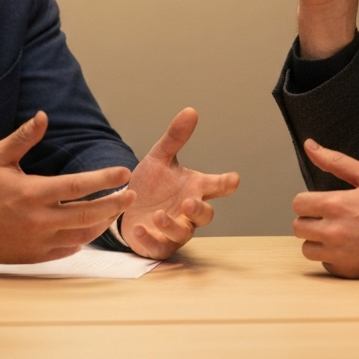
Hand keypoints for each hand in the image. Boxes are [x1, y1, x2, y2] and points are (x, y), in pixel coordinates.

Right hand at [0, 111, 134, 262]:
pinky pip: (66, 250)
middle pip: (87, 214)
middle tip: (132, 195)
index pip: (78, 186)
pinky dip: (82, 240)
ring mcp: (36, 241)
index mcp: (32, 193)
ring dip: (102, 223)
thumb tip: (44, 116)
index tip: (124, 172)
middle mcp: (38, 220)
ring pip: (81, 236)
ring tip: (115, 211)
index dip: (104, 179)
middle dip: (114, 204)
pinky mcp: (33, 256)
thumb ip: (24, 137)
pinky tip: (91, 228)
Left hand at [121, 107, 239, 258]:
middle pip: (205, 215)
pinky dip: (150, 239)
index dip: (226, 183)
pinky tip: (140, 229)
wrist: (126, 205)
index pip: (216, 186)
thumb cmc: (151, 184)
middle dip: (199, 210)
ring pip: (183, 233)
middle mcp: (188, 211)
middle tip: (187, 202)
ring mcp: (175, 230)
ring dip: (172, 225)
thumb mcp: (159, 158)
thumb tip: (190, 111)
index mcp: (194, 188)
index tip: (233, 179)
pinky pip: (159, 247)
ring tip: (157, 215)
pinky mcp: (158, 244)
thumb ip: (175, 138)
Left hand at [292, 140, 358, 278]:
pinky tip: (351, 247)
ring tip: (338, 232)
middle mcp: (334, 232)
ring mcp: (340, 255)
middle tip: (330, 216)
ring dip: (318, 240)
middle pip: (299, 227)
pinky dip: (333, 256)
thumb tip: (310, 146)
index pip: (298, 203)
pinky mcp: (348, 273)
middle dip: (311, 219)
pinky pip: (325, 264)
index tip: (320, 202)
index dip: (308, 201)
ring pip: (308, 248)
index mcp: (337, 205)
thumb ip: (336, 161)